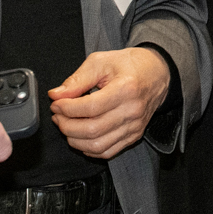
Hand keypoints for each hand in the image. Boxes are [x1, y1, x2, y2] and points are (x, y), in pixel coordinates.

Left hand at [47, 47, 169, 158]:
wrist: (157, 74)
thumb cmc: (129, 65)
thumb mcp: (101, 61)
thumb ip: (77, 79)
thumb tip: (56, 95)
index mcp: (126, 88)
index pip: (90, 108)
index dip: (67, 109)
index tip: (56, 103)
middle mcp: (132, 111)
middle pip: (92, 130)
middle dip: (66, 125)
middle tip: (57, 115)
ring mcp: (135, 127)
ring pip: (97, 146)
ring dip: (74, 139)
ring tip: (65, 125)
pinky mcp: (134, 136)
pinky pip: (107, 152)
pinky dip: (89, 149)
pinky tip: (80, 137)